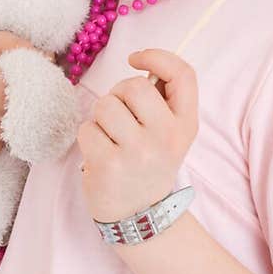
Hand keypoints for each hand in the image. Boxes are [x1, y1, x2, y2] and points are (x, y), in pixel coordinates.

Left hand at [77, 49, 198, 222]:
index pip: (183, 74)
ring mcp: (137, 152)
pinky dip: (88, 138)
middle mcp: (166, 137)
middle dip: (119, 95)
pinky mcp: (109, 165)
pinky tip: (100, 155)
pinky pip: (87, 129)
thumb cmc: (148, 164)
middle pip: (134, 86)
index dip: (157, 57)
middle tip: (120, 118)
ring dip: (100, 118)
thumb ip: (163, 100)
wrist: (139, 216)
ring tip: (110, 138)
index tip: (135, 59)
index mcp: (185, 125)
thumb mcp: (171, 134)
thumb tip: (142, 61)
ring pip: (106, 106)